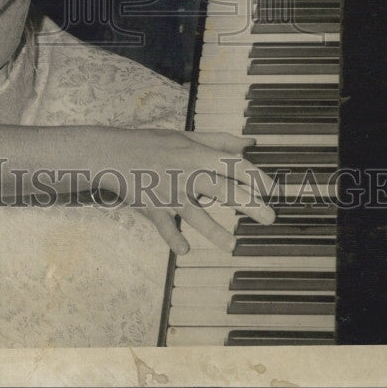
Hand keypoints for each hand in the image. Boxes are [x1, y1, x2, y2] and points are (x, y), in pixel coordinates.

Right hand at [96, 129, 275, 254]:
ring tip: (232, 245)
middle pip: (222, 189)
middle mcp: (187, 174)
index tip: (273, 188)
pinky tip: (184, 249)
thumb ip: (220, 141)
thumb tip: (250, 144)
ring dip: (214, 230)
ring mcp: (170, 193)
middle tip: (269, 217)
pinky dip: (173, 238)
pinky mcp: (153, 208)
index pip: (232, 164)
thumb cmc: (153, 144)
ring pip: (196, 213)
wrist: (113, 153)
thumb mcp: (187, 137)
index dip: (255, 175)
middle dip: (248, 203)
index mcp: (197, 155)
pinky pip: (165, 226)